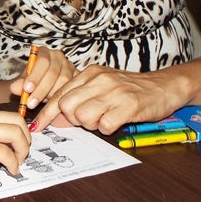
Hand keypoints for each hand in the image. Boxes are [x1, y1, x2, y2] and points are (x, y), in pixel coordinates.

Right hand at [0, 105, 29, 174]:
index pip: (10, 115)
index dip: (21, 131)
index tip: (20, 146)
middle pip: (18, 121)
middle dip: (26, 140)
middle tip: (22, 155)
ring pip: (15, 133)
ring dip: (23, 151)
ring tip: (18, 164)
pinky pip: (3, 152)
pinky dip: (12, 163)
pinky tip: (10, 171)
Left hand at [8, 46, 75, 111]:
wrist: (40, 87)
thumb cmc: (32, 82)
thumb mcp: (24, 82)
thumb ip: (19, 84)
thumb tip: (14, 88)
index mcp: (44, 52)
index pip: (42, 61)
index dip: (35, 76)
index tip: (26, 89)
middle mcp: (59, 57)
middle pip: (53, 73)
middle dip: (41, 90)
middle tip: (30, 104)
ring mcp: (70, 67)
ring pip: (64, 82)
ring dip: (51, 95)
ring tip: (41, 104)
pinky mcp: (77, 78)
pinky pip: (71, 89)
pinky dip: (61, 99)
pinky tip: (53, 107)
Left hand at [31, 65, 188, 134]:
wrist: (164, 86)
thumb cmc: (131, 89)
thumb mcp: (103, 87)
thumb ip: (79, 98)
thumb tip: (54, 117)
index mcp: (91, 73)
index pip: (60, 94)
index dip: (46, 113)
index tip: (35, 127)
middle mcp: (100, 79)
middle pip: (67, 107)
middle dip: (74, 119)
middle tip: (90, 118)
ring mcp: (115, 91)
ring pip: (83, 116)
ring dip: (92, 124)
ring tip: (106, 117)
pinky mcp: (129, 105)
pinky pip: (105, 125)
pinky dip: (109, 128)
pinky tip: (118, 120)